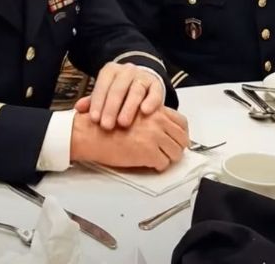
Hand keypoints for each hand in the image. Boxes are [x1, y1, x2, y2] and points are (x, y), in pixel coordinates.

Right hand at [70, 107, 188, 171]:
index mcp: (154, 109)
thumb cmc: (106, 121)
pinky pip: (163, 164)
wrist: (92, 132)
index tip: (177, 140)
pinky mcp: (148, 152)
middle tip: (169, 153)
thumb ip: (149, 115)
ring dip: (168, 158)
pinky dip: (157, 166)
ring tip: (158, 159)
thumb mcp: (131, 109)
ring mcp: (154, 136)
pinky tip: (148, 163)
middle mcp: (157, 120)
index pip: (181, 122)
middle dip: (177, 147)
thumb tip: (164, 128)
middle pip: (182, 138)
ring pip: (176, 153)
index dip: (181, 133)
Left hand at [74, 62, 163, 129]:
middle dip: (111, 107)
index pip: (102, 85)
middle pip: (118, 88)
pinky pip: (154, 92)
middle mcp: (127, 71)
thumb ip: (93, 101)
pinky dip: (151, 102)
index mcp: (110, 71)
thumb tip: (78, 109)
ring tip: (123, 123)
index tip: (94, 119)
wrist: (142, 81)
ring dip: (129, 107)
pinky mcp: (157, 85)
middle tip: (106, 126)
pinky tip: (145, 112)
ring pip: (136, 90)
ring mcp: (142, 77)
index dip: (98, 102)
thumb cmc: (119, 91)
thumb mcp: (104, 93)